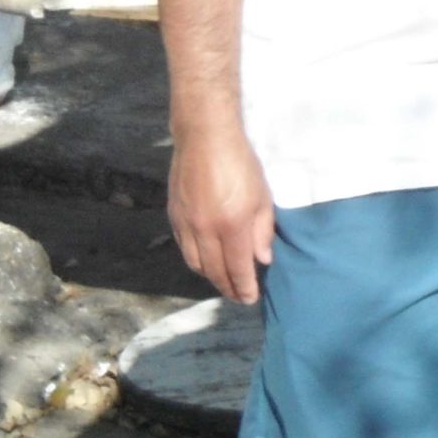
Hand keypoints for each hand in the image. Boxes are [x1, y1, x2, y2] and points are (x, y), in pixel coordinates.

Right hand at [168, 128, 274, 304]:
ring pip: (196, 264)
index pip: (238, 268)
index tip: (250, 298)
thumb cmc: (241, 164)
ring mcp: (186, 225)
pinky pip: (185, 249)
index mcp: (232, 226)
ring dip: (211, 277)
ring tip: (224, 282)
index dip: (244, 286)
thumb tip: (261, 260)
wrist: (205, 138)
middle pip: (214, 271)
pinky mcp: (174, 217)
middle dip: (227, 287)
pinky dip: (197, 261)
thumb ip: (262, 232)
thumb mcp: (263, 197)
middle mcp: (205, 231)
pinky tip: (206, 262)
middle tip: (238, 296)